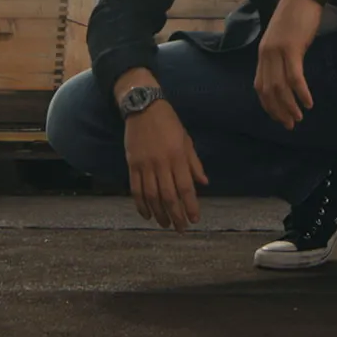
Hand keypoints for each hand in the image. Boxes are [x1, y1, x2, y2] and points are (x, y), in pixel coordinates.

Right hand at [123, 99, 207, 230]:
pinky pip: (136, 189)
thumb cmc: (169, 123)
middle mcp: (161, 163)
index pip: (185, 187)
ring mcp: (145, 165)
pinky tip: (147, 215)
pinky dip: (141, 204)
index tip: (195, 219)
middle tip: (181, 228)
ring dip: (159, 213)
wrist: (143, 107)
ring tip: (165, 225)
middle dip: (176, 215)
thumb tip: (204, 182)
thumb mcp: (187, 140)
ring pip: (151, 196)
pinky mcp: (132, 165)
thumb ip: (194, 163)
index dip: (190, 205)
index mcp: (177, 156)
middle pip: (168, 196)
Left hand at [255, 0, 323, 128]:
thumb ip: (282, 56)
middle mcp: (266, 54)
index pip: (259, 86)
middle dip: (278, 110)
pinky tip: (308, 103)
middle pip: (268, 90)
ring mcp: (277, 51)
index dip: (268, 105)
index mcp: (263, 53)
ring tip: (298, 118)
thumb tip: (288, 75)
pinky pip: (294, 77)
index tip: (278, 117)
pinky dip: (301, 92)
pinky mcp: (291, 48)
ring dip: (289, 106)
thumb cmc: (297, 16)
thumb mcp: (284, 39)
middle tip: (289, 124)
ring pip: (280, 87)